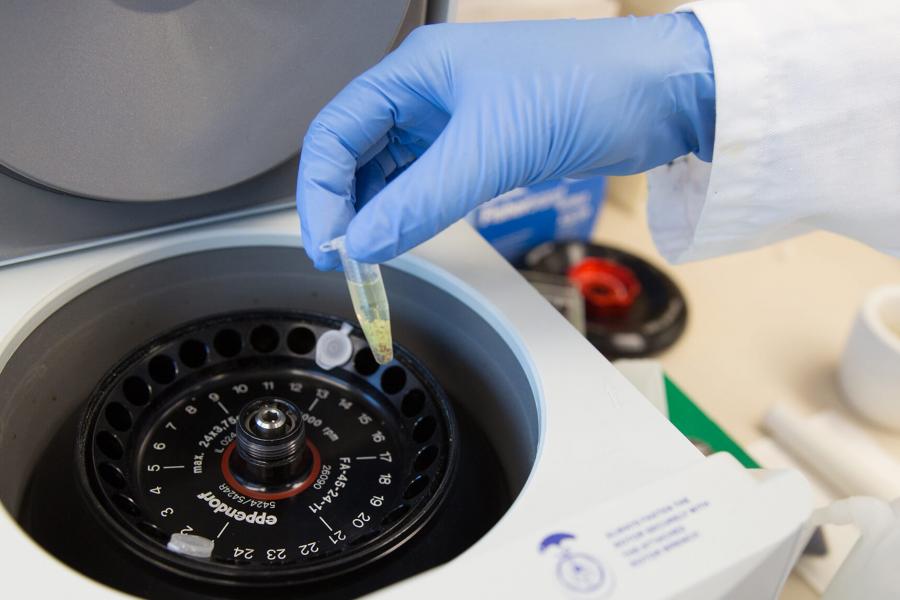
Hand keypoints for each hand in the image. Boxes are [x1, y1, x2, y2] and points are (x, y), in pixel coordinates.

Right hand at [297, 13, 714, 268]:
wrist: (658, 96)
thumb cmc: (587, 87)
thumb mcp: (491, 149)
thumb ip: (420, 202)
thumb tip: (364, 243)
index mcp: (416, 71)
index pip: (337, 130)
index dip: (320, 189)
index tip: (326, 242)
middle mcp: (428, 92)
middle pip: (357, 151)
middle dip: (343, 204)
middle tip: (344, 257)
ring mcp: (455, 120)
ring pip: (392, 171)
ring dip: (378, 211)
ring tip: (373, 254)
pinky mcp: (483, 146)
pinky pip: (429, 182)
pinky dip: (413, 210)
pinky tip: (408, 234)